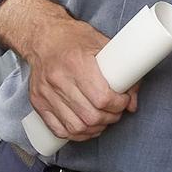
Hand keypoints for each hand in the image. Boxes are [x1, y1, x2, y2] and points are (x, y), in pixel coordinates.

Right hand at [18, 14, 134, 141]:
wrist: (42, 36)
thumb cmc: (73, 38)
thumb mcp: (102, 45)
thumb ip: (122, 71)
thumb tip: (133, 102)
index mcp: (76, 62)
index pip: (102, 97)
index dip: (118, 104)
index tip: (124, 101)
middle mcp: (59, 79)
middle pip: (90, 116)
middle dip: (110, 118)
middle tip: (115, 112)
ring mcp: (46, 93)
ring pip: (76, 127)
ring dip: (95, 129)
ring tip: (102, 120)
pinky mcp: (38, 102)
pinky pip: (59, 130)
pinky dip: (76, 134)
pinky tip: (85, 127)